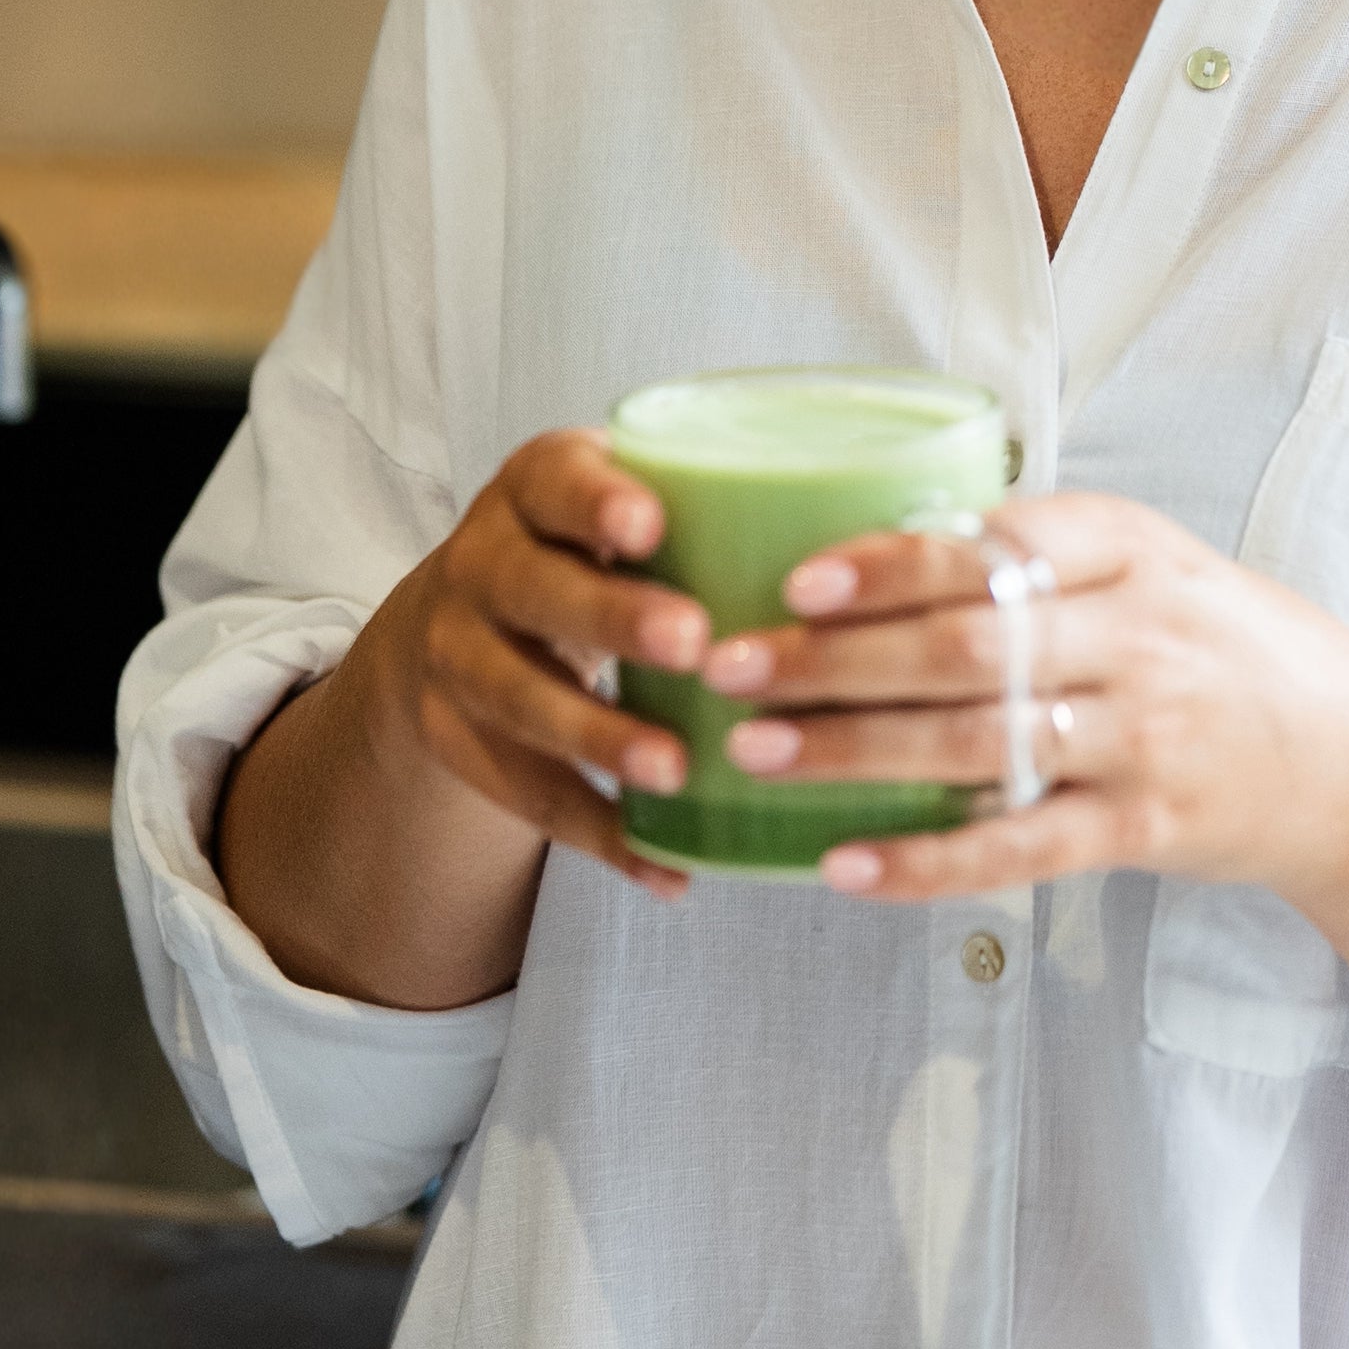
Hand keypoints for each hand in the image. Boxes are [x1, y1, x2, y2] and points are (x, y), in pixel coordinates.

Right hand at [355, 430, 715, 894]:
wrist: (470, 619)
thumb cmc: (599, 552)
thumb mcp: (629, 504)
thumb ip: (716, 508)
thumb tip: (893, 523)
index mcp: (534, 487)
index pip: (553, 480)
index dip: (596, 499)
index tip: (655, 524)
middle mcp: (480, 564)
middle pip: (532, 589)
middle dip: (611, 618)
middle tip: (694, 645)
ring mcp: (456, 655)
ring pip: (518, 698)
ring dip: (599, 738)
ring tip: (674, 769)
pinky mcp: (455, 739)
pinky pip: (525, 794)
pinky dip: (598, 834)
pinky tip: (666, 868)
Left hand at [696, 492, 1348, 902]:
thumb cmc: (1220, 647)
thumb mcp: (1151, 565)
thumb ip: (1038, 554)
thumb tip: (878, 541)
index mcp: (1130, 548)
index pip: (996, 546)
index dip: (892, 563)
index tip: (798, 579)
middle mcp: (1138, 635)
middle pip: (966, 646)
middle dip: (834, 660)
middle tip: (729, 669)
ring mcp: (1144, 736)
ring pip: (976, 745)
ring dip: (852, 750)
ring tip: (755, 751)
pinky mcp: (1145, 828)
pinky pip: (1019, 848)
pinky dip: (926, 863)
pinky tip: (845, 864)